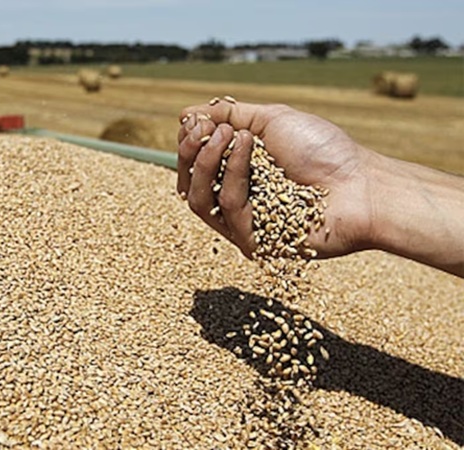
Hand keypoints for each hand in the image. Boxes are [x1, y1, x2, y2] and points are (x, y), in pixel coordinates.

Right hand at [176, 100, 376, 258]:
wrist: (363, 183)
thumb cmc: (325, 150)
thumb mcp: (272, 120)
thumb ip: (230, 116)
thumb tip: (185, 114)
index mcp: (238, 177)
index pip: (194, 166)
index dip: (188, 143)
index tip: (197, 121)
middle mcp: (236, 203)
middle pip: (190, 184)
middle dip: (190, 152)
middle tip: (205, 128)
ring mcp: (243, 226)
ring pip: (199, 200)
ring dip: (207, 162)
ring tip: (229, 135)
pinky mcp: (255, 242)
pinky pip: (230, 208)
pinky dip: (234, 173)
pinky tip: (248, 147)